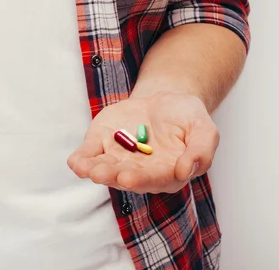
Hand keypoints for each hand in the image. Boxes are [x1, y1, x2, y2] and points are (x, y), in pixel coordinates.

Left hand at [67, 93, 218, 193]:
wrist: (164, 99)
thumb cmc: (186, 117)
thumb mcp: (203, 128)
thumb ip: (201, 150)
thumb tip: (185, 170)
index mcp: (167, 172)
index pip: (155, 179)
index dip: (141, 179)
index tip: (128, 177)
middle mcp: (141, 171)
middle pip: (126, 177)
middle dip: (113, 176)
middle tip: (102, 174)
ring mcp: (119, 159)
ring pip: (105, 169)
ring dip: (94, 171)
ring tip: (86, 169)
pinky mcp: (103, 144)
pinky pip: (89, 155)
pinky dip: (81, 160)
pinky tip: (75, 162)